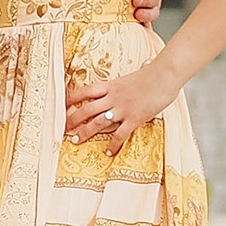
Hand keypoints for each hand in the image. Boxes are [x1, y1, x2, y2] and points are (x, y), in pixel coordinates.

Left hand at [63, 58, 180, 148]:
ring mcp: (122, 108)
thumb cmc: (152, 74)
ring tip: (75, 141)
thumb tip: (126, 80)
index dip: (70, 98)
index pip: (84, 91)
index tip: (60, 104)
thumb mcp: (132, 76)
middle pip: (86, 109)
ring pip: (97, 122)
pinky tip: (109, 151)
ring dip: (84, 132)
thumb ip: (124, 83)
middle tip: (63, 128)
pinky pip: (120, 134)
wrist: (165, 75)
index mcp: (110, 85)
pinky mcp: (134, 118)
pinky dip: (113, 144)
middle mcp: (112, 97)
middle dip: (72, 119)